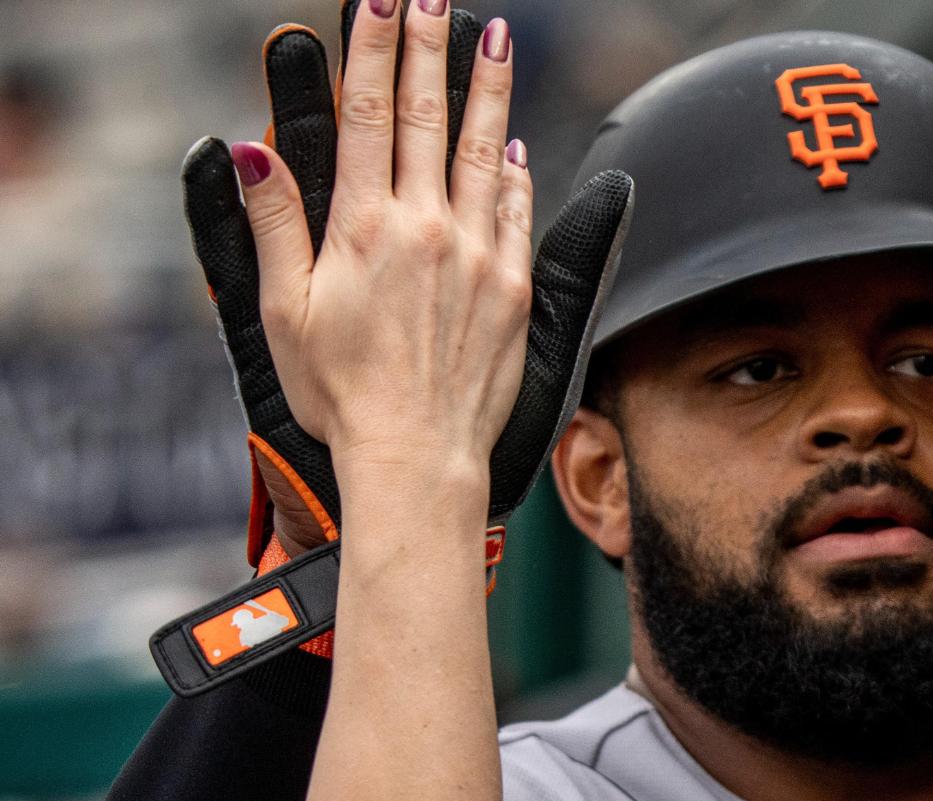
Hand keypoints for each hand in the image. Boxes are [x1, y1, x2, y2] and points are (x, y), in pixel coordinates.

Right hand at [233, 0, 529, 474]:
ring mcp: (477, 256)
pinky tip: (513, 142)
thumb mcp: (284, 311)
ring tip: (492, 38)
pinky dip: (513, 171)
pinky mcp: (512, 289)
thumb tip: (251, 149)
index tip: (379, 3)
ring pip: (483, 152)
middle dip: (429, 49)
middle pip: (427, 118)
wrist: (417, 457)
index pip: (368, 116)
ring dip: (486, 90)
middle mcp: (426, 230)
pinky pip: (515, 213)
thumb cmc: (340, 395)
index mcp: (363, 228)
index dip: (373, 52)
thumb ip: (274, 223)